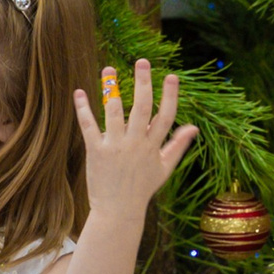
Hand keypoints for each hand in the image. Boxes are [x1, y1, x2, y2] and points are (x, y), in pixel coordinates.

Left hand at [73, 59, 195, 221]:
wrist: (118, 211)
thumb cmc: (142, 188)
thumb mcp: (164, 168)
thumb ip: (178, 145)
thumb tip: (194, 128)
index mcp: (153, 146)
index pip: (166, 116)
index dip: (170, 96)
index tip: (171, 76)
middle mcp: (136, 144)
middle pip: (142, 108)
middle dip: (143, 83)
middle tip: (142, 62)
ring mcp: (115, 147)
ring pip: (114, 112)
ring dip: (111, 88)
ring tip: (108, 69)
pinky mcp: (96, 152)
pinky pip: (89, 126)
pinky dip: (83, 109)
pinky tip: (79, 93)